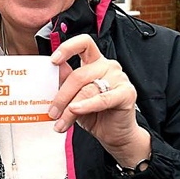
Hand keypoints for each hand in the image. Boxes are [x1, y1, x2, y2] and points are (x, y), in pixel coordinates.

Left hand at [49, 34, 150, 166]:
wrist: (114, 134)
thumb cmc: (94, 114)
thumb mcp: (73, 97)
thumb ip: (65, 82)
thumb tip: (54, 71)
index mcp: (94, 62)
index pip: (83, 44)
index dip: (67, 48)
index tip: (53, 60)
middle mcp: (107, 66)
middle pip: (79, 75)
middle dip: (62, 96)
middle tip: (52, 112)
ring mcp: (119, 78)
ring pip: (87, 89)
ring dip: (70, 109)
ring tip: (60, 121)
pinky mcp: (127, 93)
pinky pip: (103, 99)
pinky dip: (87, 105)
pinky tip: (76, 110)